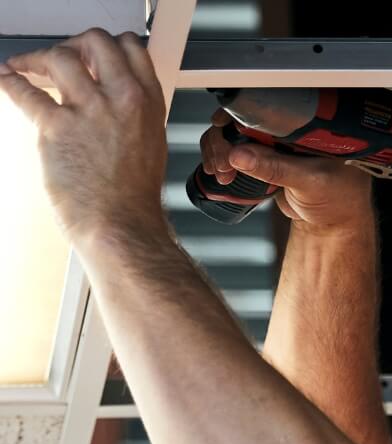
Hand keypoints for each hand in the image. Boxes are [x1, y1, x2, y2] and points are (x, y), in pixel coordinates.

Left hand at [0, 29, 168, 245]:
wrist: (121, 227)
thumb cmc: (133, 200)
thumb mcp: (151, 147)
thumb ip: (134, 117)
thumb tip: (114, 103)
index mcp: (148, 105)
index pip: (131, 49)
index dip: (109, 45)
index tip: (94, 54)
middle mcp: (122, 101)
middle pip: (95, 42)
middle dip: (74, 44)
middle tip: (64, 56)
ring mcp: (90, 111)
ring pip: (59, 57)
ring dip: (38, 59)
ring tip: (27, 68)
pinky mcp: (57, 127)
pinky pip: (25, 91)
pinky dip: (11, 81)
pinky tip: (7, 80)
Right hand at [199, 108, 372, 234]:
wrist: (334, 225)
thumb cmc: (339, 201)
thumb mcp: (310, 182)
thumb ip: (276, 168)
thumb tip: (239, 154)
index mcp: (306, 126)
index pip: (265, 109)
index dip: (238, 116)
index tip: (222, 130)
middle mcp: (289, 131)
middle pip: (244, 120)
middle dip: (224, 140)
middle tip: (221, 165)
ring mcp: (275, 146)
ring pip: (237, 137)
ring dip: (220, 152)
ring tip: (220, 173)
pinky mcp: (267, 162)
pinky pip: (239, 155)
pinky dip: (224, 161)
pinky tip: (220, 173)